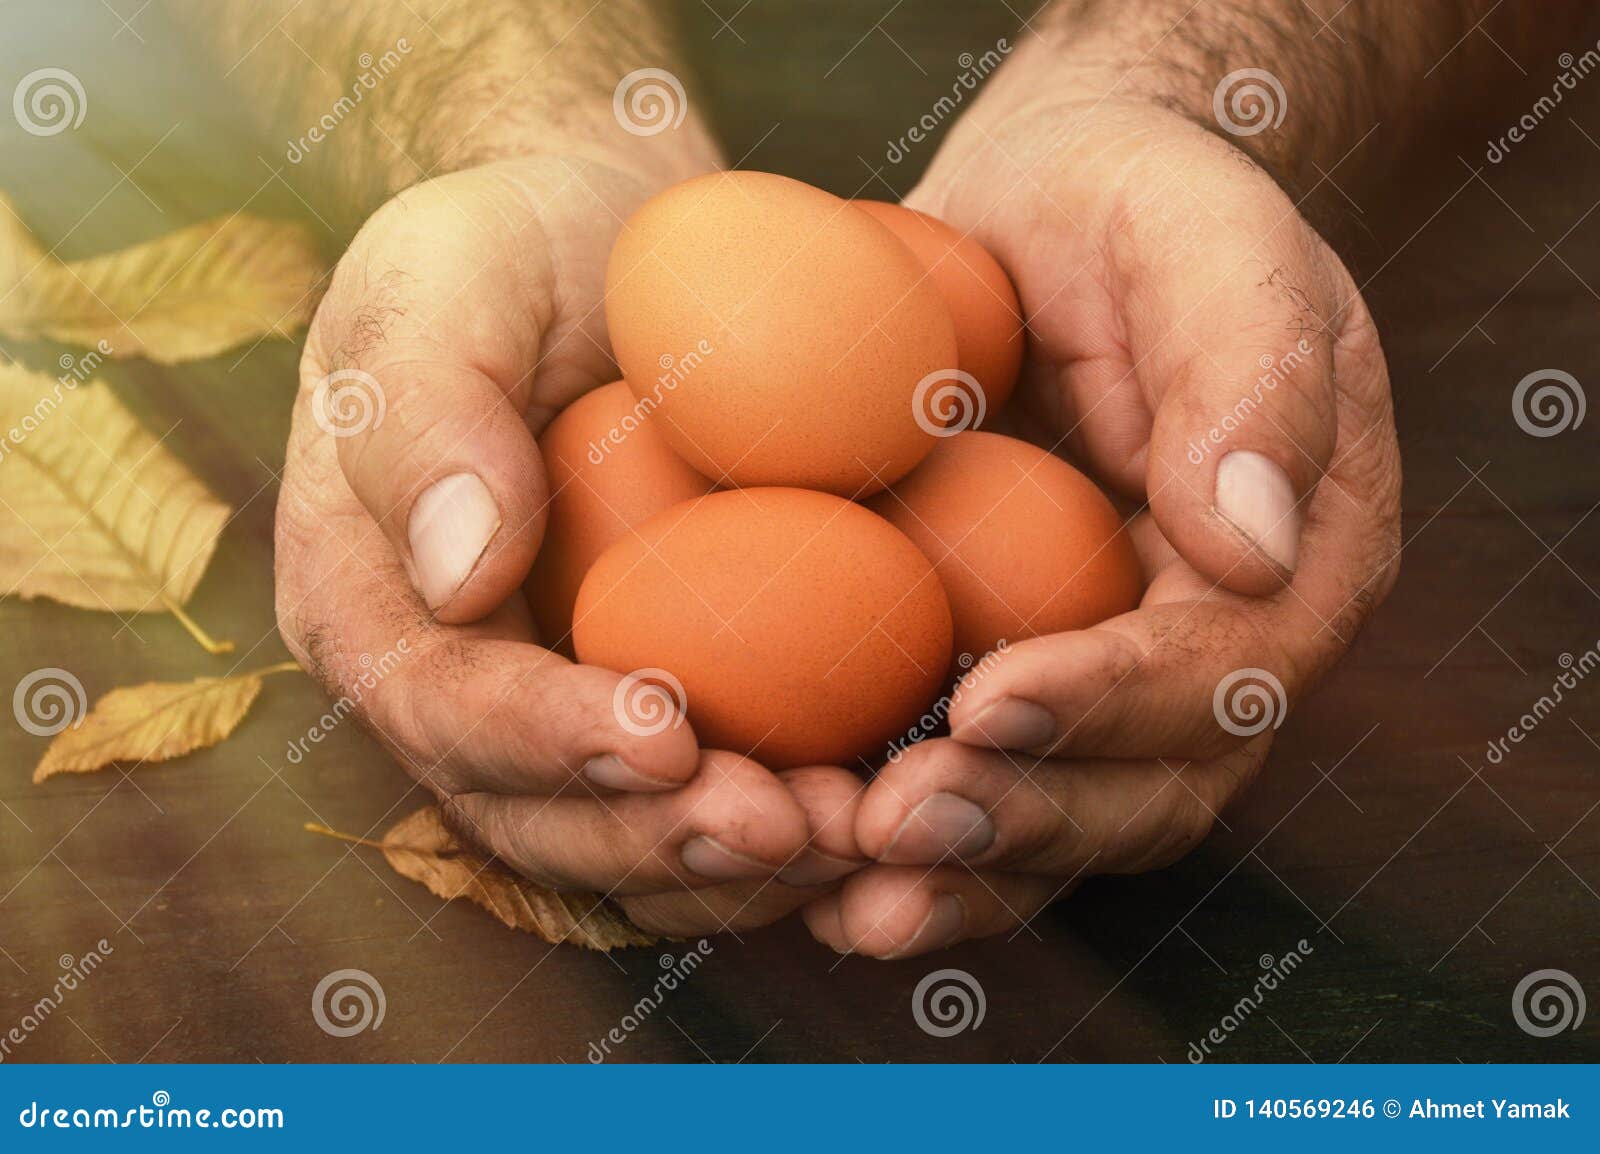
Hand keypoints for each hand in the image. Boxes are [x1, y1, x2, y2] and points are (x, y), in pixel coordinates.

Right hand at [277, 158, 862, 914]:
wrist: (614, 251)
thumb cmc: (510, 249)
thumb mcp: (443, 281)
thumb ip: (427, 412)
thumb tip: (458, 572)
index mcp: (370, 597)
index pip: (441, 703)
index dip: (545, 741)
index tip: (665, 734)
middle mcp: (456, 682)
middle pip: (537, 814)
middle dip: (660, 837)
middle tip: (788, 826)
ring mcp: (559, 703)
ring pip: (630, 832)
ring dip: (738, 862)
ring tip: (855, 832)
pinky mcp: (661, 696)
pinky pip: (709, 790)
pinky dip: (788, 815)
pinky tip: (880, 801)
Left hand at [806, 98, 1401, 956]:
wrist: (1041, 217)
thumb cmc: (1132, 208)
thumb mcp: (1207, 239)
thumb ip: (1252, 369)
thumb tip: (1257, 544)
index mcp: (1299, 559)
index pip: (1224, 667)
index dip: (1115, 700)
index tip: (991, 700)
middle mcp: (1217, 648)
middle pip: (1150, 786)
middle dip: (1026, 817)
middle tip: (896, 826)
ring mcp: (1112, 679)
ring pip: (1063, 821)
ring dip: (964, 870)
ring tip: (851, 892)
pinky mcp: (1014, 676)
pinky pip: (982, 787)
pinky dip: (915, 845)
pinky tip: (818, 871)